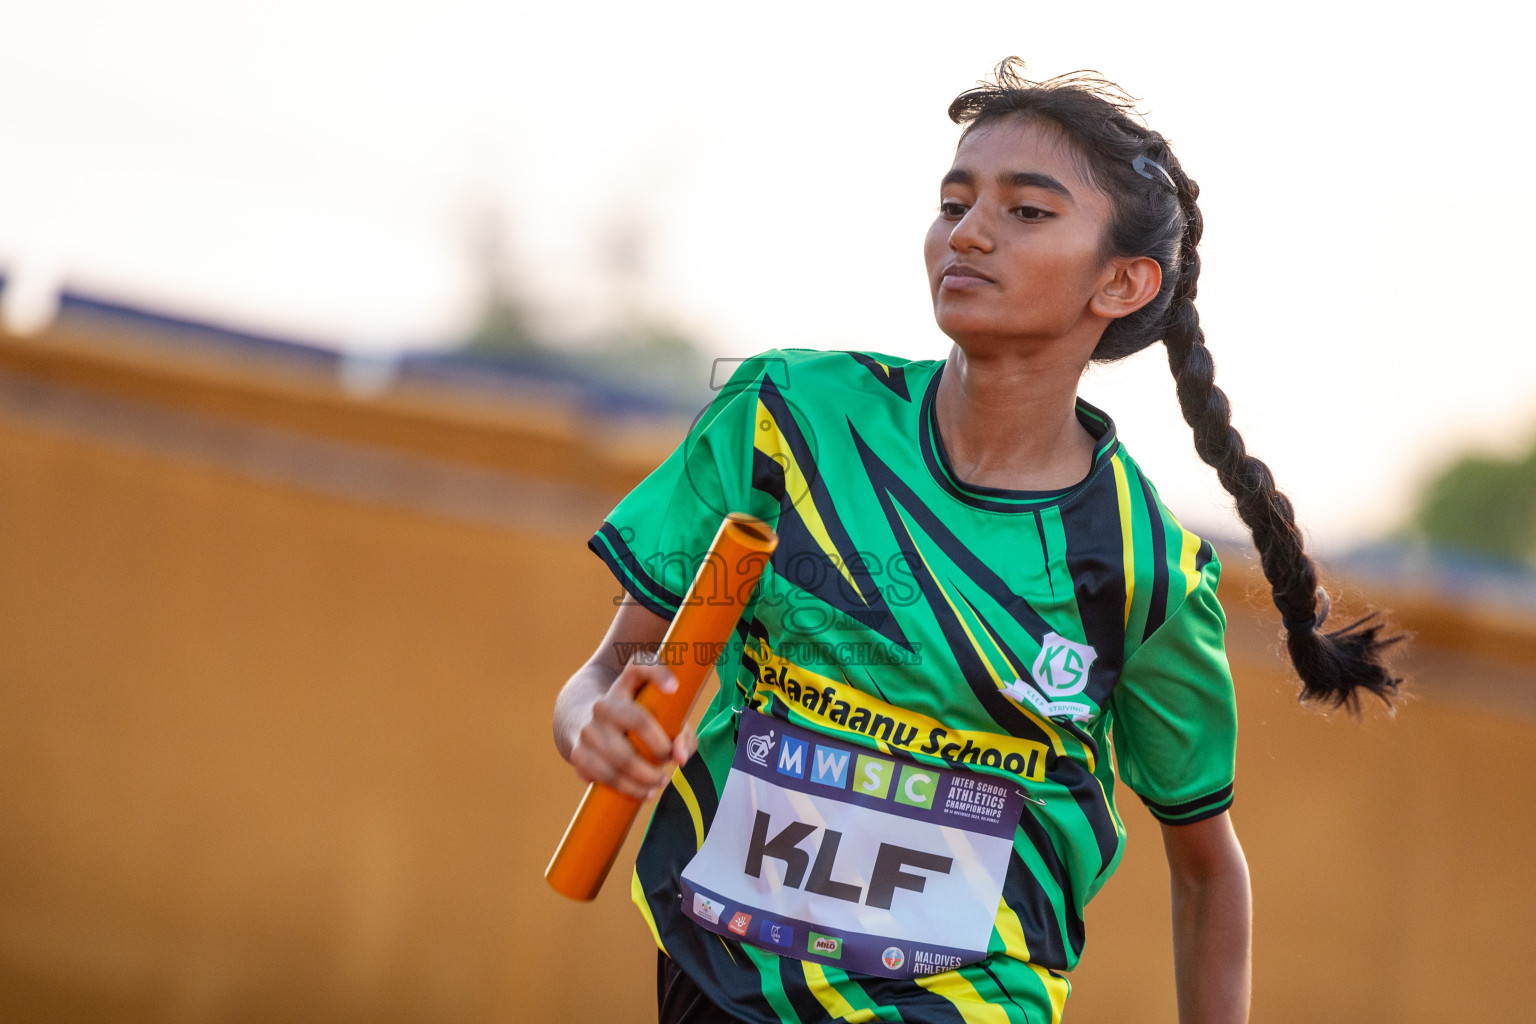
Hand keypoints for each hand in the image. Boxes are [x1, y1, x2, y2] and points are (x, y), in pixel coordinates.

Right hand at [565, 656, 697, 800]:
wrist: (578, 720)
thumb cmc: (632, 720)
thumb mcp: (657, 717)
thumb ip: (681, 734)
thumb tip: (680, 758)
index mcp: (625, 685)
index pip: (640, 666)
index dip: (658, 674)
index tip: (675, 688)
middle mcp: (604, 703)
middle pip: (638, 719)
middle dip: (660, 746)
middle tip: (669, 759)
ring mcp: (588, 728)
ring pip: (622, 757)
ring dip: (647, 776)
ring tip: (660, 781)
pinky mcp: (578, 753)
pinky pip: (606, 777)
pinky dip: (630, 789)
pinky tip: (644, 792)